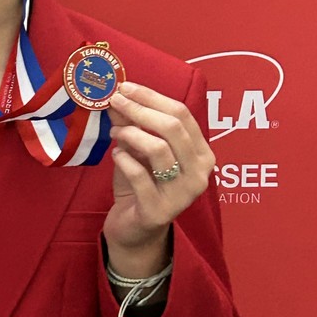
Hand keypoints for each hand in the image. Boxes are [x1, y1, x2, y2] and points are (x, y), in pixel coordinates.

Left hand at [104, 80, 214, 277]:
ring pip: (159, 149)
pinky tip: (116, 156)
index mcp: (202, 154)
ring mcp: (182, 194)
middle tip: (115, 102)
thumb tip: (121, 95)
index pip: (182, 114)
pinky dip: (124, 160)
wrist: (134, 229)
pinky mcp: (159, 211)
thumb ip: (134, 124)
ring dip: (131, 134)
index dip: (152, 97)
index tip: (125, 87)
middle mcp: (200, 174)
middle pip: (173, 128)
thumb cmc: (140, 186)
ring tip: (115, 134)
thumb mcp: (139, 151)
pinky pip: (140, 176)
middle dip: (140, 110)